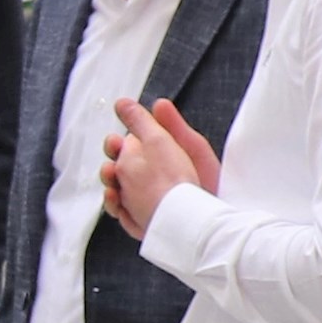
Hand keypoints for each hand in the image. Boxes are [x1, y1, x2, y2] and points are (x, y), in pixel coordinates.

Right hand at [102, 96, 220, 239]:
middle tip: (113, 157)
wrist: (212, 218)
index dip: (119, 142)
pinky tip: (115, 197)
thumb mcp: (191, 147)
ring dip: (108, 180)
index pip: (129, 146)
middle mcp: (148, 179)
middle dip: (111, 160)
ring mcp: (141, 200)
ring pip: (114, 187)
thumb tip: (158, 103)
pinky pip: (118, 211)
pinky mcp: (139, 220)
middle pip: (117, 166)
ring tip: (112, 177)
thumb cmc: (209, 183)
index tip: (117, 140)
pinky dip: (113, 203)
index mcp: (158, 159)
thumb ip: (172, 125)